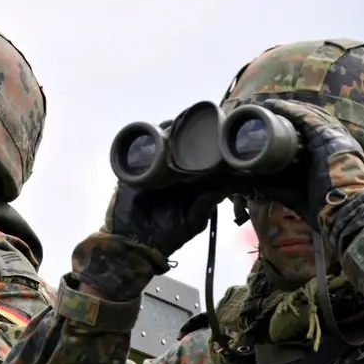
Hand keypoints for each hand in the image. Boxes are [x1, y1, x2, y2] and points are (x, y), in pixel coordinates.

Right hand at [105, 118, 230, 257]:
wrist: (136, 243)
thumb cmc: (168, 234)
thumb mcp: (194, 220)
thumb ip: (208, 202)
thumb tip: (230, 183)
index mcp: (186, 181)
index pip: (196, 157)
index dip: (203, 144)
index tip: (212, 130)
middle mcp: (169, 172)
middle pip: (176, 146)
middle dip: (182, 133)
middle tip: (189, 120)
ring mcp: (150, 170)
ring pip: (157, 145)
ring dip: (163, 133)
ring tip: (171, 124)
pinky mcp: (133, 172)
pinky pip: (137, 153)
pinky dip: (143, 143)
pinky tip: (151, 135)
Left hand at [257, 99, 363, 252]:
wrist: (340, 211)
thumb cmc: (320, 206)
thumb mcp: (291, 192)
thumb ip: (273, 185)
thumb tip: (250, 182)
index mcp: (328, 154)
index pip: (310, 133)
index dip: (292, 125)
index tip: (272, 122)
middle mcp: (333, 143)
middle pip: (311, 121)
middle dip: (290, 114)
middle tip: (269, 110)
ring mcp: (333, 138)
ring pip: (309, 115)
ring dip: (288, 109)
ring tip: (270, 105)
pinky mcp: (328, 137)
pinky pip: (308, 117)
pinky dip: (291, 110)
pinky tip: (276, 106)